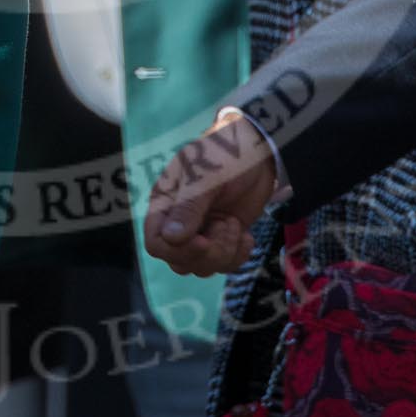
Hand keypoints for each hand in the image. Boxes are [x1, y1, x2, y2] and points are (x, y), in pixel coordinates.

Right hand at [143, 113, 277, 277]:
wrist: (260, 150)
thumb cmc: (226, 154)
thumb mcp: (206, 177)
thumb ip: (189, 207)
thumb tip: (170, 238)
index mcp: (166, 204)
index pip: (155, 243)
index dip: (177, 250)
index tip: (203, 240)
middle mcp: (180, 222)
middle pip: (179, 262)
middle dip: (206, 255)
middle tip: (227, 227)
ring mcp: (202, 232)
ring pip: (202, 267)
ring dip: (224, 253)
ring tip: (234, 225)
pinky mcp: (223, 237)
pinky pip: (224, 264)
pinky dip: (238, 256)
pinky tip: (246, 235)